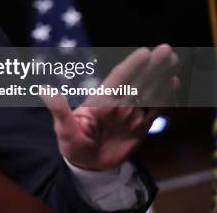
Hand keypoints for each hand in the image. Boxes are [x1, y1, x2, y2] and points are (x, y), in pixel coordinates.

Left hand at [41, 44, 178, 170]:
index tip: (144, 52)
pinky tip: (172, 82)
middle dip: (152, 66)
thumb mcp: (63, 129)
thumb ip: (58, 110)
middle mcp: (117, 103)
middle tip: (166, 50)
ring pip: (149, 91)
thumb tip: (43, 89)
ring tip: (173, 59)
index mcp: (100, 101)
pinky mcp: (140, 126)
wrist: (86, 166)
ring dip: (161, 76)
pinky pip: (154, 109)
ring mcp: (130, 113)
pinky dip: (165, 97)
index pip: (118, 79)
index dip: (131, 66)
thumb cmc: (72, 145)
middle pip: (138, 80)